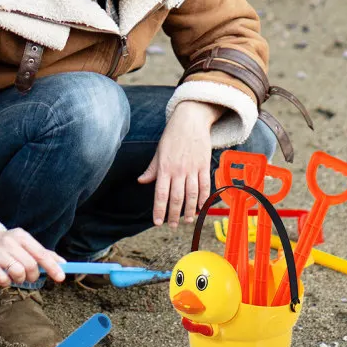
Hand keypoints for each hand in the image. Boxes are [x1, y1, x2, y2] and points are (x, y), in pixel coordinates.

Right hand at [0, 228, 66, 286]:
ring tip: (15, 276)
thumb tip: (63, 264)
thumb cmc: (8, 246)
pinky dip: (6, 282)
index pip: (41, 253)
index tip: (61, 278)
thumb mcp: (25, 245)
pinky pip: (2, 279)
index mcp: (21, 236)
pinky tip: (3, 277)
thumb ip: (43, 254)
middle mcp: (9, 241)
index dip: (52, 267)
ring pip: (17, 272)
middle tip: (29, 277)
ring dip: (19, 279)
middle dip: (33, 276)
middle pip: (30, 265)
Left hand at [138, 100, 221, 227]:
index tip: (157, 222)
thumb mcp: (159, 151)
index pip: (160, 194)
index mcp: (164, 167)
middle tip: (173, 226)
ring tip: (188, 221)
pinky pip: (205, 186)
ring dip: (190, 210)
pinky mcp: (204, 165)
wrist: (191, 120)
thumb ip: (152, 169)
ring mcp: (192, 168)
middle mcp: (178, 170)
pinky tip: (201, 208)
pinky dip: (203, 199)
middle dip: (174, 215)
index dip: (159, 210)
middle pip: (177, 198)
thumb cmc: (172, 135)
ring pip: (192, 195)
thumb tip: (141, 181)